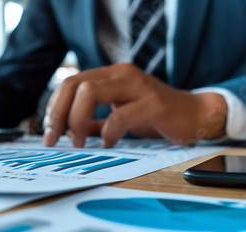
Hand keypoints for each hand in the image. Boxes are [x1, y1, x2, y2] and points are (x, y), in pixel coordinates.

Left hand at [43, 63, 227, 147]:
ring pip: (89, 92)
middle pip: (73, 85)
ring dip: (76, 120)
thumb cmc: (155, 116)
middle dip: (58, 114)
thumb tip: (65, 132)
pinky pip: (119, 115)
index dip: (53, 108)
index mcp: (109, 75)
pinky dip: (108, 132)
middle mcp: (121, 74)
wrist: (196, 114)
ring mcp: (137, 86)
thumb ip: (92, 121)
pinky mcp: (153, 103)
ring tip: (79, 142)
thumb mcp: (117, 115)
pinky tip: (109, 143)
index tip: (49, 132)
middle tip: (55, 139)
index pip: (69, 83)